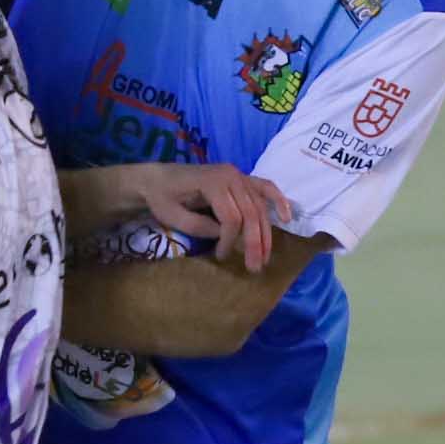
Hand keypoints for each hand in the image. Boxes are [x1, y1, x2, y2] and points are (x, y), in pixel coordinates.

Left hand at [118, 162, 287, 270]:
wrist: (158, 178)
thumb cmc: (162, 197)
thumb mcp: (173, 216)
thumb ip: (199, 227)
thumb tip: (225, 236)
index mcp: (213, 182)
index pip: (232, 216)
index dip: (229, 240)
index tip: (220, 257)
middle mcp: (231, 175)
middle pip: (251, 213)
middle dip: (254, 242)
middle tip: (254, 267)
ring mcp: (238, 175)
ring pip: (260, 206)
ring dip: (266, 233)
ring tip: (265, 256)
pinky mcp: (241, 179)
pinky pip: (265, 188)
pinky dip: (278, 200)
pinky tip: (286, 216)